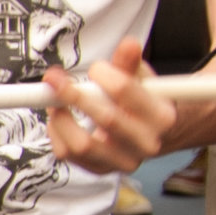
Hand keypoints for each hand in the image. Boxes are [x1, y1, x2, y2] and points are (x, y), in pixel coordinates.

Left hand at [43, 38, 175, 176]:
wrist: (152, 134)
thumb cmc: (143, 102)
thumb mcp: (143, 78)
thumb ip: (131, 63)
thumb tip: (128, 44)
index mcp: (161, 116)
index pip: (125, 91)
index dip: (103, 74)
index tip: (94, 68)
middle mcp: (146, 143)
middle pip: (105, 119)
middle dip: (73, 95)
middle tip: (54, 80)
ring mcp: (123, 161)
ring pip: (82, 145)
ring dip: (61, 119)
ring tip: (55, 101)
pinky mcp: (102, 170)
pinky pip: (68, 155)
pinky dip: (56, 134)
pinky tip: (59, 118)